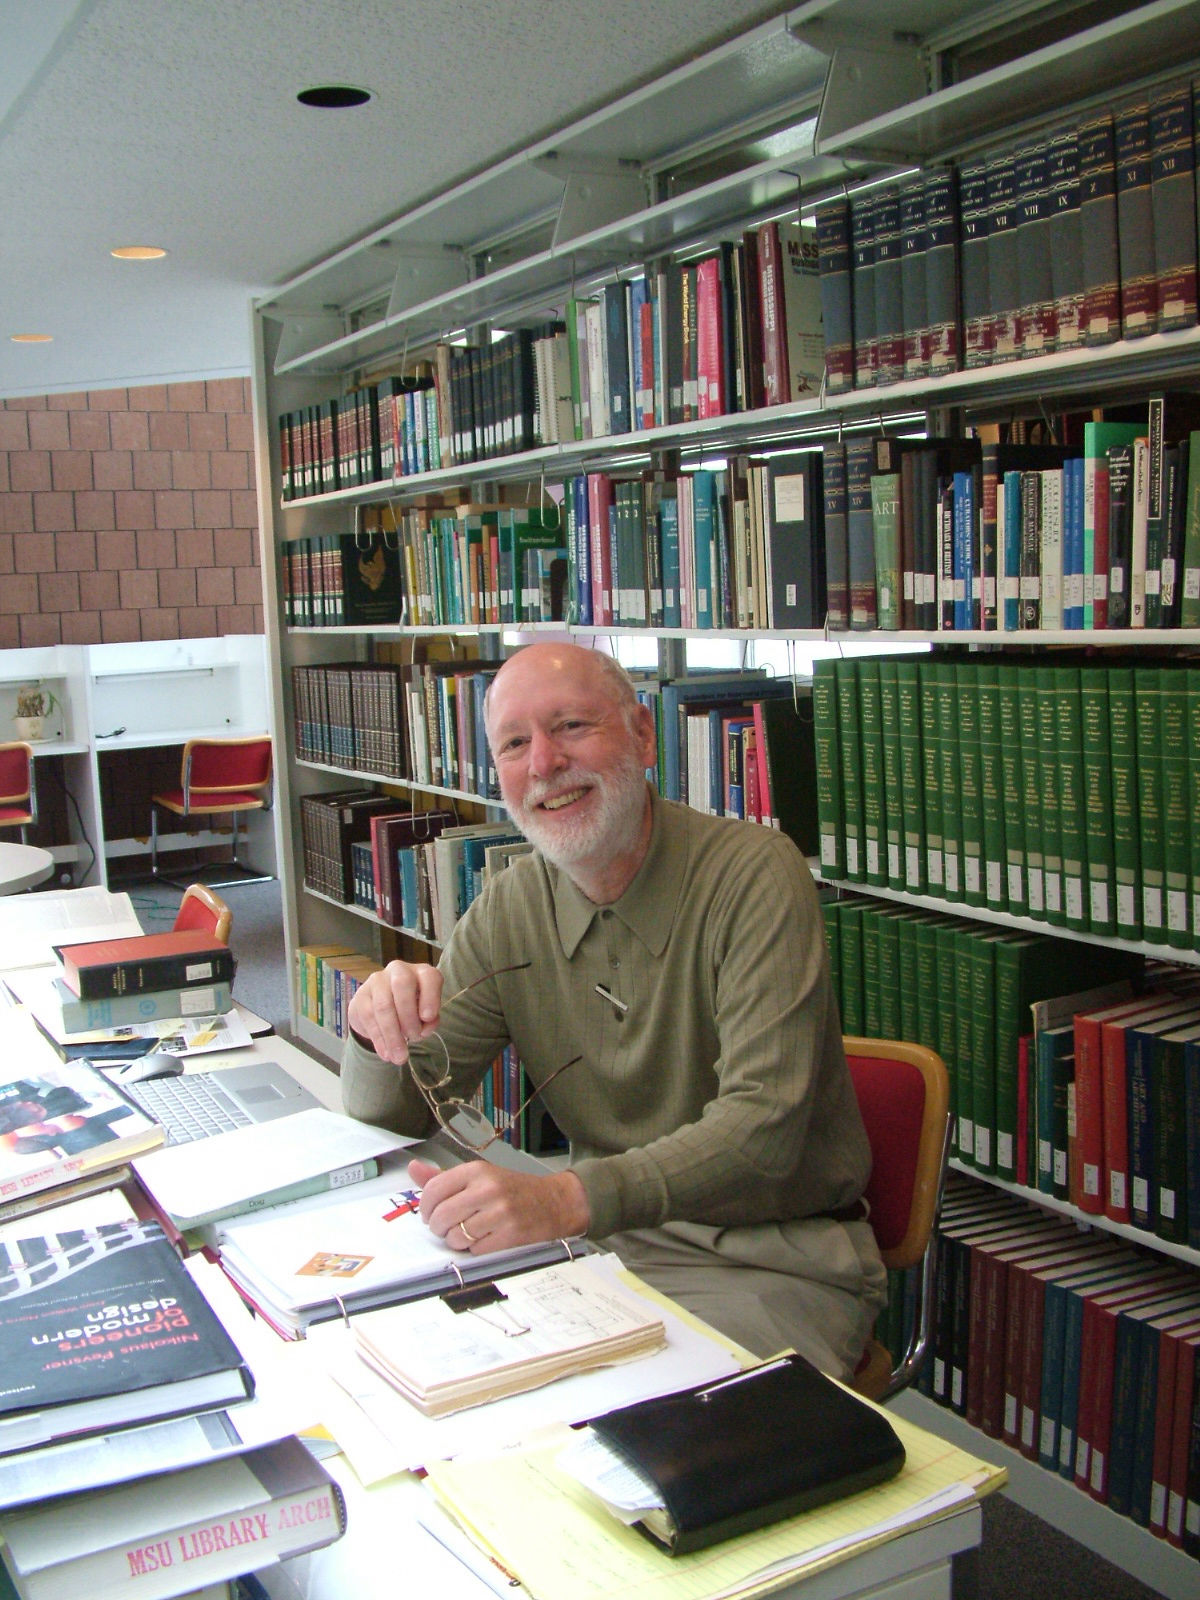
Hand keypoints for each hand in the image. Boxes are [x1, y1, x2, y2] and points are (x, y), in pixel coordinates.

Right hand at [346, 961, 442, 1064]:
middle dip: (409, 1016)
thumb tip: (425, 1029)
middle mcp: (399, 970)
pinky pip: (369, 1018)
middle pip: (402, 985)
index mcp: (421, 973)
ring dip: (393, 1035)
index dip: (430, 996)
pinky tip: (386, 1053)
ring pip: (384, 1006)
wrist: (379, 1008)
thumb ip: (430, 1021)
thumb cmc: (410, 1010)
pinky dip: (380, 1039)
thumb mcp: (424, 1015)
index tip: (428, 1018)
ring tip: (399, 1057)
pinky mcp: (361, 996)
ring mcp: (377, 981)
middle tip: (414, 1039)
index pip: (429, 977)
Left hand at [409, 1157, 589, 1253]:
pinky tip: (485, 1239)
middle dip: (439, 1227)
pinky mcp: (510, 1236)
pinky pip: (475, 1251)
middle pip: (441, 1217)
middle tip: (449, 1226)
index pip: (433, 1190)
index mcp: (477, 1171)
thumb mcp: (480, 1176)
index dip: (425, 1207)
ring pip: (455, 1237)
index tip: (430, 1213)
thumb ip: (443, 1176)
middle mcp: (488, 1189)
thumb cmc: (513, 1190)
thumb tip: (413, 1168)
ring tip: (469, 1233)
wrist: (555, 1202)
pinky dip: (476, 1250)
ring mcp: (500, 1213)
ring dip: (457, 1241)